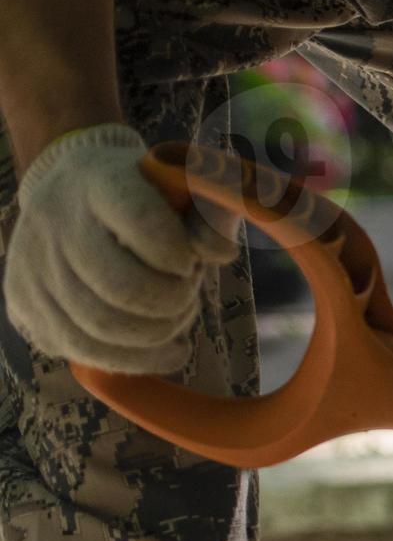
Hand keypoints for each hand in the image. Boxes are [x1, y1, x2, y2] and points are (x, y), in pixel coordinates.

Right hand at [3, 124, 232, 374]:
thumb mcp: (184, 188)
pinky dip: (138, 359)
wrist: (71, 197)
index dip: (178, 253)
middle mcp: (55, 221)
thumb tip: (219, 252)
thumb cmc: (144, 197)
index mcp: (100, 181)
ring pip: (102, 328)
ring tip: (178, 313)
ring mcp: (33, 266)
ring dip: (158, 332)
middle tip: (187, 289)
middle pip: (122, 288)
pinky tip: (169, 348)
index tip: (189, 259)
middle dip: (173, 301)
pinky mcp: (25, 304)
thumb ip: (211, 213)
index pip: (142, 221)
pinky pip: (85, 351)